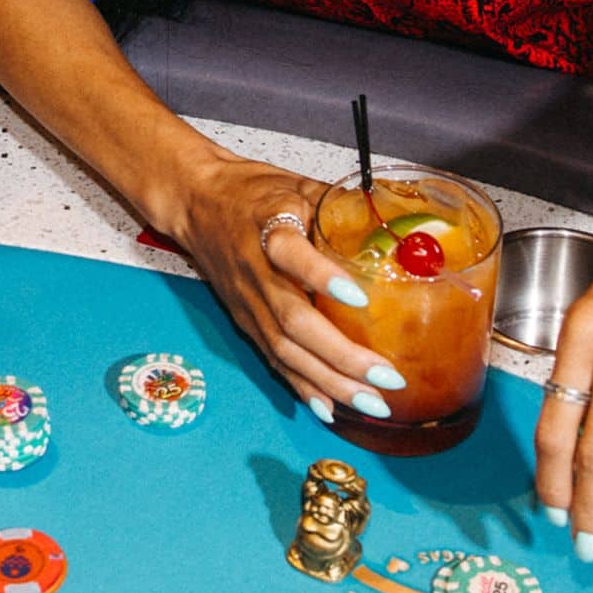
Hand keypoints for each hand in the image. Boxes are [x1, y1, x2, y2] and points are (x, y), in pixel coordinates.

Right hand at [157, 155, 405, 424]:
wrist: (194, 200)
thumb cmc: (251, 190)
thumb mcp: (298, 184)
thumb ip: (343, 206)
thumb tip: (399, 225)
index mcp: (268, 226)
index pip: (289, 253)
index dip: (320, 276)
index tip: (358, 296)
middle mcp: (254, 270)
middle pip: (292, 320)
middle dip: (341, 355)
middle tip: (387, 376)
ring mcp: (246, 301)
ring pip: (284, 349)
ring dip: (329, 381)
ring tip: (372, 402)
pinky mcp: (243, 320)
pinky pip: (273, 359)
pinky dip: (301, 387)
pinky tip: (329, 409)